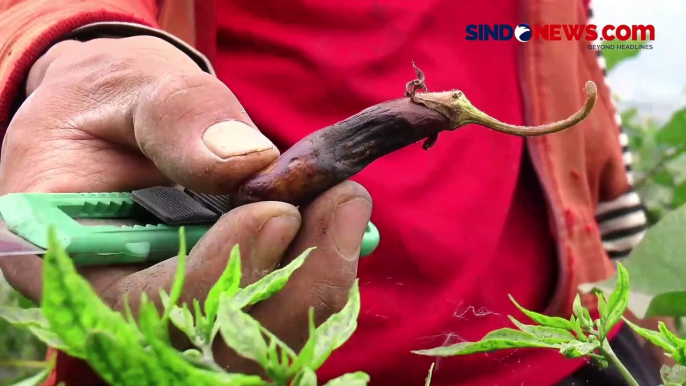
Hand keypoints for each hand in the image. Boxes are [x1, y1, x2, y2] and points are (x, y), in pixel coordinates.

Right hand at [0, 36, 371, 369]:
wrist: (127, 123)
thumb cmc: (114, 105)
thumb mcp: (130, 90)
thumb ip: (177, 120)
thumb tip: (246, 161)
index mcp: (78, 269)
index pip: (148, 310)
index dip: (221, 270)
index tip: (276, 209)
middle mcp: (130, 315)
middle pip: (221, 345)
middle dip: (294, 280)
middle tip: (343, 200)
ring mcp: (185, 320)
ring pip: (264, 343)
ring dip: (319, 279)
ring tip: (346, 202)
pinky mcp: (230, 308)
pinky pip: (285, 320)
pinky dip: (322, 277)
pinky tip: (339, 223)